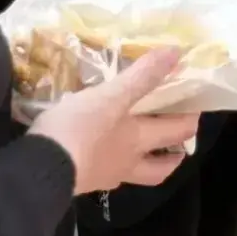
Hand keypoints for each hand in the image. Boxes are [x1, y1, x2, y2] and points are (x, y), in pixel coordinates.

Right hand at [29, 49, 199, 193]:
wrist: (41, 168)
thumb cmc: (80, 129)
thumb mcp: (111, 96)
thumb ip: (143, 76)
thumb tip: (176, 53)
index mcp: (139, 139)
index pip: (178, 131)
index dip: (190, 120)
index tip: (195, 108)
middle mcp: (128, 162)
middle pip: (162, 165)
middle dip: (176, 152)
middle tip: (179, 137)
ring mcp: (105, 176)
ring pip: (138, 175)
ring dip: (149, 165)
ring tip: (147, 152)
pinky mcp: (82, 183)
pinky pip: (106, 176)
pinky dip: (113, 167)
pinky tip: (104, 156)